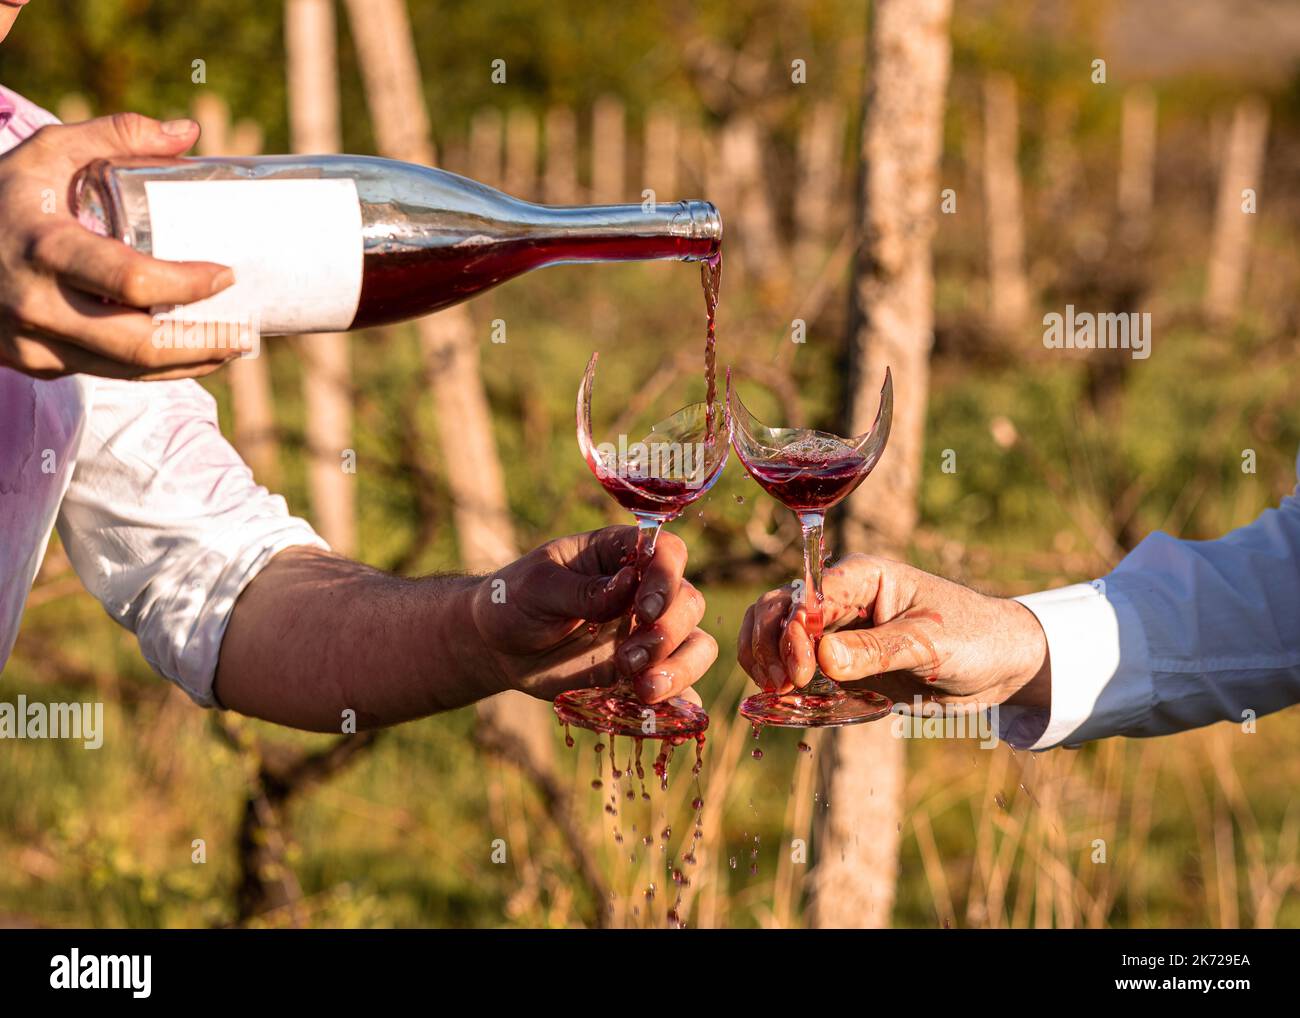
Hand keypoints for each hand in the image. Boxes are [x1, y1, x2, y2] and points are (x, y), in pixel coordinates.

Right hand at [0, 112, 235, 379]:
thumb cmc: (1, 196)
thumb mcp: (48, 154)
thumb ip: (115, 136)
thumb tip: (189, 132)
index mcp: (44, 247)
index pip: (131, 282)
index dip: (187, 286)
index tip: (227, 276)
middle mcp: (37, 304)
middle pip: (137, 344)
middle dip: (202, 344)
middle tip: (247, 332)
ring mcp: (34, 342)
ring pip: (127, 370)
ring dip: (188, 364)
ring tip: (232, 346)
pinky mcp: (37, 363)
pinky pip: (107, 373)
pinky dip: (154, 369)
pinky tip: (189, 355)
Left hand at [470, 526, 717, 703]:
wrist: (499, 647)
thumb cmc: (514, 601)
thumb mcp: (537, 588)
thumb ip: (582, 589)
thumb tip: (627, 584)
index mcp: (620, 554)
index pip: (667, 552)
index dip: (666, 577)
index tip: (644, 609)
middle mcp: (644, 591)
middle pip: (689, 602)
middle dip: (667, 633)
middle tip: (628, 658)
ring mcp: (648, 633)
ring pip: (697, 645)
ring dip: (680, 668)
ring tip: (643, 690)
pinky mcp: (644, 672)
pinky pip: (681, 688)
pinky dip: (681, 702)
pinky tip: (661, 718)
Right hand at [738, 554, 1049, 710]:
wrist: (997, 664)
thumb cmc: (973, 637)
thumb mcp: (930, 644)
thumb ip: (876, 650)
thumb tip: (822, 659)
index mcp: (862, 576)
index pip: (806, 597)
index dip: (792, 632)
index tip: (802, 673)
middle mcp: (841, 598)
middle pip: (776, 608)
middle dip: (767, 644)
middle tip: (780, 685)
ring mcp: (835, 630)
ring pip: (775, 634)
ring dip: (764, 659)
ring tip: (776, 692)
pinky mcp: (837, 661)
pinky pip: (793, 665)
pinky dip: (779, 678)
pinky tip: (784, 700)